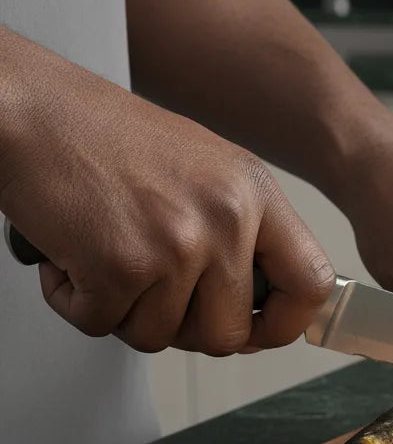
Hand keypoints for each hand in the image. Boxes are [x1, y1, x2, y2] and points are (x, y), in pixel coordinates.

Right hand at [0, 37, 334, 354]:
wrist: (30, 107)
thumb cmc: (105, 137)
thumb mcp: (207, 170)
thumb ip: (241, 233)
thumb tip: (258, 307)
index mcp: (255, 194)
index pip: (311, 284)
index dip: (285, 324)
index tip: (259, 330)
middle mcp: (226, 219)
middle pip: (227, 336)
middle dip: (181, 328)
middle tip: (150, 291)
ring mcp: (176, 245)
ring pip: (160, 337)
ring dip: (123, 311)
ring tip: (105, 255)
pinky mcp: (120, 266)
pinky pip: (104, 325)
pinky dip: (77, 302)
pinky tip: (72, 255)